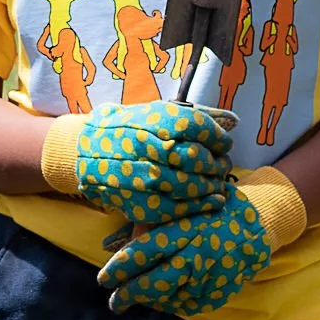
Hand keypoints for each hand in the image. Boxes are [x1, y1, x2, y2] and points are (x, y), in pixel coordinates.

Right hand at [41, 102, 232, 227]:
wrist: (85, 150)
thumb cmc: (127, 128)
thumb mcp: (157, 112)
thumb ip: (197, 116)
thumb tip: (234, 121)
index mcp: (152, 120)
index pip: (198, 127)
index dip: (217, 138)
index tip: (223, 143)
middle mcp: (147, 147)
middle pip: (196, 157)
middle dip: (216, 162)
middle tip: (222, 164)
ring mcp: (142, 176)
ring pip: (190, 184)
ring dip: (211, 184)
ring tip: (217, 181)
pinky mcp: (140, 201)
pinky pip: (178, 207)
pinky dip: (201, 205)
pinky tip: (213, 199)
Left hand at [96, 189, 271, 316]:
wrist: (257, 223)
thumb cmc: (209, 207)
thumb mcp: (178, 207)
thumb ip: (145, 224)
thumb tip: (108, 243)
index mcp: (184, 229)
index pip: (144, 252)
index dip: (120, 268)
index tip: (103, 279)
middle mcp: (197, 254)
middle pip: (156, 282)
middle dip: (130, 295)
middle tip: (114, 303)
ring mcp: (211, 276)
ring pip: (172, 298)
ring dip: (150, 302)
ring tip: (135, 300)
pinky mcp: (221, 291)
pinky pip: (191, 306)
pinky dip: (173, 306)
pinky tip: (162, 302)